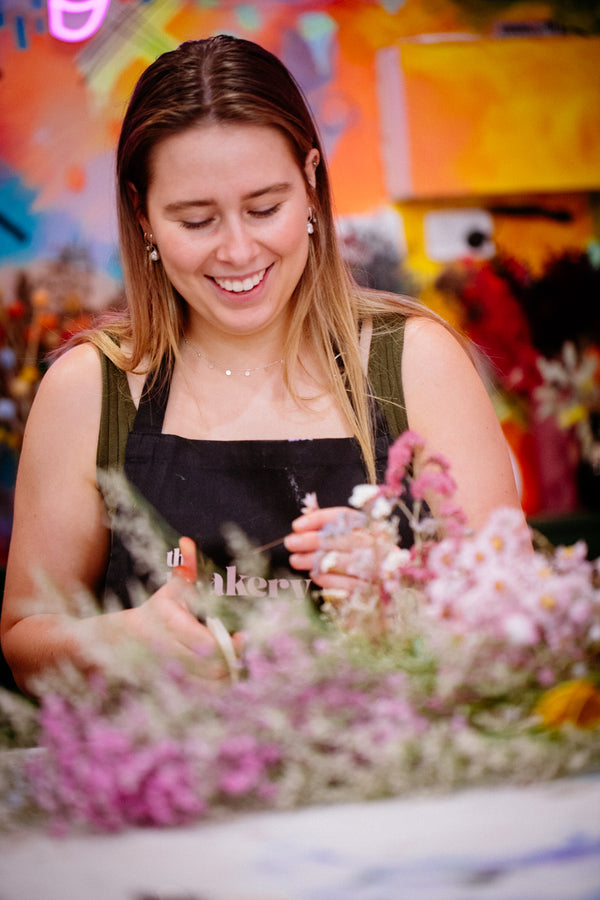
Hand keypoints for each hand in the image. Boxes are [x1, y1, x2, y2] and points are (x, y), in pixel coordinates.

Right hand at [97, 537, 242, 679]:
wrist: (125, 640)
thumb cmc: (160, 608)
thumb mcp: (171, 587)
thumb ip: (184, 568)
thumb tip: (188, 543)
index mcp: (168, 622)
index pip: (204, 642)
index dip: (228, 643)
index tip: (242, 636)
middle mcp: (167, 649)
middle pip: (210, 666)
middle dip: (233, 659)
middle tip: (243, 648)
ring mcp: (170, 670)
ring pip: (208, 684)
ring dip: (229, 675)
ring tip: (239, 661)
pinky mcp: (174, 684)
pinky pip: (203, 693)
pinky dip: (219, 686)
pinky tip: (228, 673)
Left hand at [285, 506, 371, 593]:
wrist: (390, 589)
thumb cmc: (366, 559)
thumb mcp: (355, 539)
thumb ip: (331, 529)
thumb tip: (302, 527)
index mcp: (374, 527)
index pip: (345, 516)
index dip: (319, 519)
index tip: (297, 526)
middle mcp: (378, 545)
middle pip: (340, 538)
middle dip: (310, 540)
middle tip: (291, 543)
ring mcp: (376, 568)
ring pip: (338, 561)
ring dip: (311, 560)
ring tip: (295, 560)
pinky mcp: (371, 590)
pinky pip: (342, 583)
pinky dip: (325, 578)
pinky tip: (314, 574)